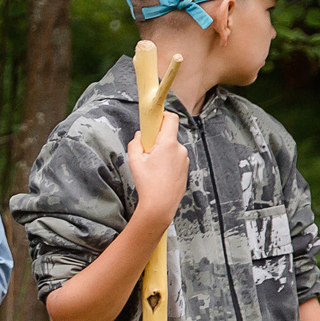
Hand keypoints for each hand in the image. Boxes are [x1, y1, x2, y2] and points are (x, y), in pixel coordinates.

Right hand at [128, 112, 188, 227]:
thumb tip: (139, 136)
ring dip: (161, 152)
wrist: (160, 205)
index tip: (152, 120)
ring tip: (151, 168)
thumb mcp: (134, 161)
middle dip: (157, 139)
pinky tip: (158, 175)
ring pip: (171, 148)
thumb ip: (135, 143)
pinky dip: (166, 162)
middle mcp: (180, 149)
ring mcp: (184, 160)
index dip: (162, 115)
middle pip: (168, 135)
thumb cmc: (147, 183)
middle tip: (145, 152)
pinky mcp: (185, 169)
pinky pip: (175, 159)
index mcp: (168, 144)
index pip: (170, 119)